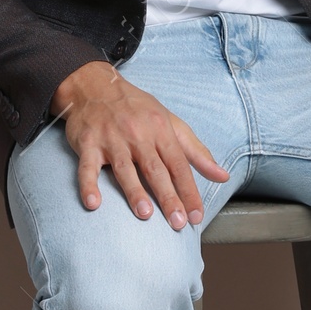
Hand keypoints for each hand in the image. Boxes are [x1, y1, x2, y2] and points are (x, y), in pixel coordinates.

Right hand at [51, 60, 228, 225]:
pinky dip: (88, 185)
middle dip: (168, 197)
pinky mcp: (87, 143)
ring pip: (125, 169)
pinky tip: (93, 203)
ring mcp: (111, 139)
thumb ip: (196, 151)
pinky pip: (87, 167)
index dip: (189, 191)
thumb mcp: (170, 123)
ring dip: (135, 191)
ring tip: (145, 214)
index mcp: (161, 130)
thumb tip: (222, 176)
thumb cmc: (136, 109)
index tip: (196, 215)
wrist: (94, 87)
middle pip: (155, 169)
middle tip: (177, 222)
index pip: (179, 165)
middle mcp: (138, 134)